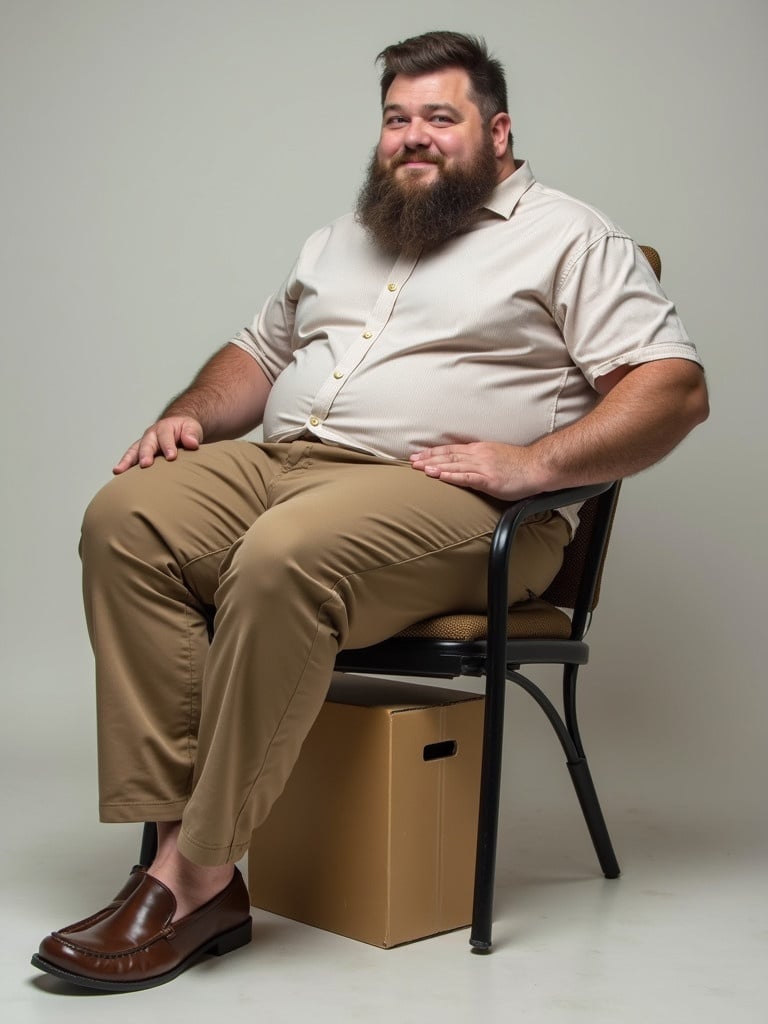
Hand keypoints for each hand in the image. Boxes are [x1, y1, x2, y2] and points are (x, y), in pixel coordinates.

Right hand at [113, 416, 203, 474]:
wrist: (178, 428)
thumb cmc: (185, 430)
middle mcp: (151, 435)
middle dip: (145, 454)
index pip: (165, 437)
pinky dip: (125, 466)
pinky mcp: (140, 454)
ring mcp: (144, 444)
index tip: (171, 457)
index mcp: (164, 428)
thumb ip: (191, 434)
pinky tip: (118, 475)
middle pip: (146, 444)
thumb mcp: (192, 428)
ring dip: (127, 461)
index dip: (168, 446)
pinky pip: (131, 459)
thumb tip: (192, 443)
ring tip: (119, 470)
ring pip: (134, 451)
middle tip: (146, 464)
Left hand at [410, 442, 542, 500]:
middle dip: (428, 459)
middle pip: (448, 456)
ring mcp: (483, 467)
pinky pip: (467, 478)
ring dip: (435, 466)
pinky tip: (440, 476)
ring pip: (454, 465)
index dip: (433, 452)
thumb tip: (466, 465)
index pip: (451, 450)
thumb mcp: (496, 456)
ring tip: (419, 468)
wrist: (538, 466)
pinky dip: (451, 476)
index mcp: (479, 450)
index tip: (418, 455)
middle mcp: (478, 455)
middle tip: (411, 462)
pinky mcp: (489, 479)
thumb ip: (480, 460)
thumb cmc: (520, 464)